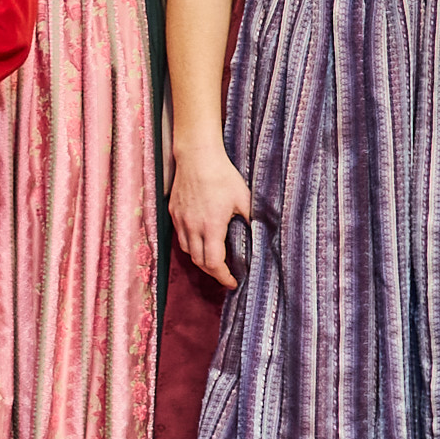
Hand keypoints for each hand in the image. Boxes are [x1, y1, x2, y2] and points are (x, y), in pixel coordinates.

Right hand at [169, 142, 254, 286]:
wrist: (197, 156)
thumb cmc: (222, 176)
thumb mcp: (245, 198)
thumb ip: (253, 220)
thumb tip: (265, 236)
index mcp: (211, 227)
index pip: (213, 264)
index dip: (223, 277)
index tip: (233, 282)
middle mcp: (192, 227)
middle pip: (199, 262)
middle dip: (213, 272)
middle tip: (226, 275)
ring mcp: (180, 220)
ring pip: (187, 250)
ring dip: (200, 259)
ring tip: (213, 259)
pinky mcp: (174, 212)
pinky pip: (180, 236)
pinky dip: (191, 244)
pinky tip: (201, 239)